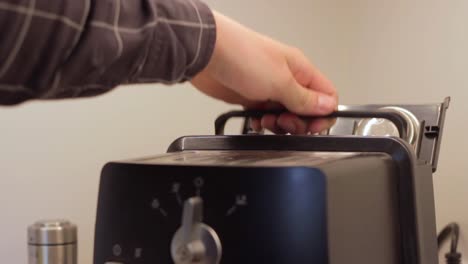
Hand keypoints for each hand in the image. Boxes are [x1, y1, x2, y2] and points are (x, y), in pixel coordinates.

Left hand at [191, 11, 337, 133]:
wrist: (207, 55)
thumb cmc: (242, 56)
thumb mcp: (280, 82)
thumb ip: (304, 98)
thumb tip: (327, 106)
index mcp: (300, 70)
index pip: (326, 95)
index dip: (324, 115)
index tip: (312, 127)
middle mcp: (286, 79)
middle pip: (306, 109)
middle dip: (298, 123)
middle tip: (284, 123)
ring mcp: (268, 88)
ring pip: (284, 115)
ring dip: (278, 125)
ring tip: (267, 121)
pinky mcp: (250, 97)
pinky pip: (264, 116)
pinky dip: (262, 123)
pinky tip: (256, 122)